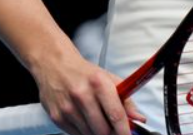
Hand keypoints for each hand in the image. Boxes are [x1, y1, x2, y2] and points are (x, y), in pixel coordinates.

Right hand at [33, 53, 147, 134]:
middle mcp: (82, 95)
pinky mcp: (57, 117)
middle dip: (111, 133)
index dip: (124, 130)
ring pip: (89, 134)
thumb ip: (126, 100)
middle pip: (102, 130)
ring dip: (97, 133)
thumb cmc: (84, 73)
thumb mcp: (108, 79)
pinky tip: (83, 119)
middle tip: (112, 128)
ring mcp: (68, 107)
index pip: (115, 114)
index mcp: (98, 83)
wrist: (54, 65)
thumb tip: (139, 118)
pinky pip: (76, 134)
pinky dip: (83, 132)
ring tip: (97, 120)